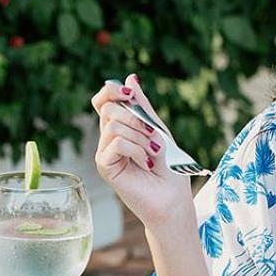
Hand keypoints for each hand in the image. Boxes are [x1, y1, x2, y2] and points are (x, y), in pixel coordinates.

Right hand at [90, 73, 194, 228]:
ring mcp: (105, 152)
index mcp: (120, 126)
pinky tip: (146, 163)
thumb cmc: (168, 166)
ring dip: (140, 137)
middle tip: (153, 136)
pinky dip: (136, 150)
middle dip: (135, 118)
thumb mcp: (157, 129)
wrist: (172, 198)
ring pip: (113, 125)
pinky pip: (116, 143)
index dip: (112, 90)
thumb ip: (142, 106)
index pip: (103, 100)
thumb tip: (130, 77)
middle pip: (108, 108)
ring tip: (152, 154)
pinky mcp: (105, 166)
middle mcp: (108, 138)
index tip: (129, 93)